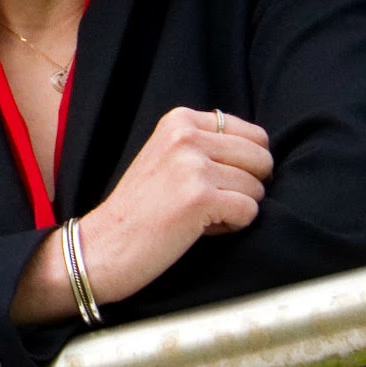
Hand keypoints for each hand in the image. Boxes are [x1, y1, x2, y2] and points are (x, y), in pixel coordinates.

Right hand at [12, 106, 271, 321]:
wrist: (102, 246)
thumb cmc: (140, 209)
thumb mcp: (168, 156)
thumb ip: (207, 145)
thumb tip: (264, 154)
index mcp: (180, 120)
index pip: (254, 134)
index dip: (247, 165)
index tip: (217, 182)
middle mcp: (187, 135)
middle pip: (261, 158)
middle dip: (247, 186)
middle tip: (211, 203)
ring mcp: (193, 166)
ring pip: (257, 188)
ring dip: (236, 209)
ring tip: (199, 217)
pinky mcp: (199, 198)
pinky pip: (249, 211)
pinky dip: (233, 226)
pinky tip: (201, 229)